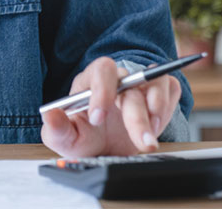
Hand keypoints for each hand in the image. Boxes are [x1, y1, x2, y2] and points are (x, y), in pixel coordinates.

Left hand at [40, 56, 181, 157]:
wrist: (106, 151)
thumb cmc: (84, 139)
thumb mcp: (65, 139)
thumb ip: (55, 129)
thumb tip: (50, 115)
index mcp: (90, 82)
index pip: (101, 70)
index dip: (102, 91)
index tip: (98, 119)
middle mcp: (117, 80)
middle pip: (132, 82)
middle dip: (136, 116)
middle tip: (141, 143)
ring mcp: (140, 86)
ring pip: (156, 81)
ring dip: (158, 109)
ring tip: (150, 138)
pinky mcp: (158, 96)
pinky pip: (171, 88)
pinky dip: (169, 106)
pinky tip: (157, 126)